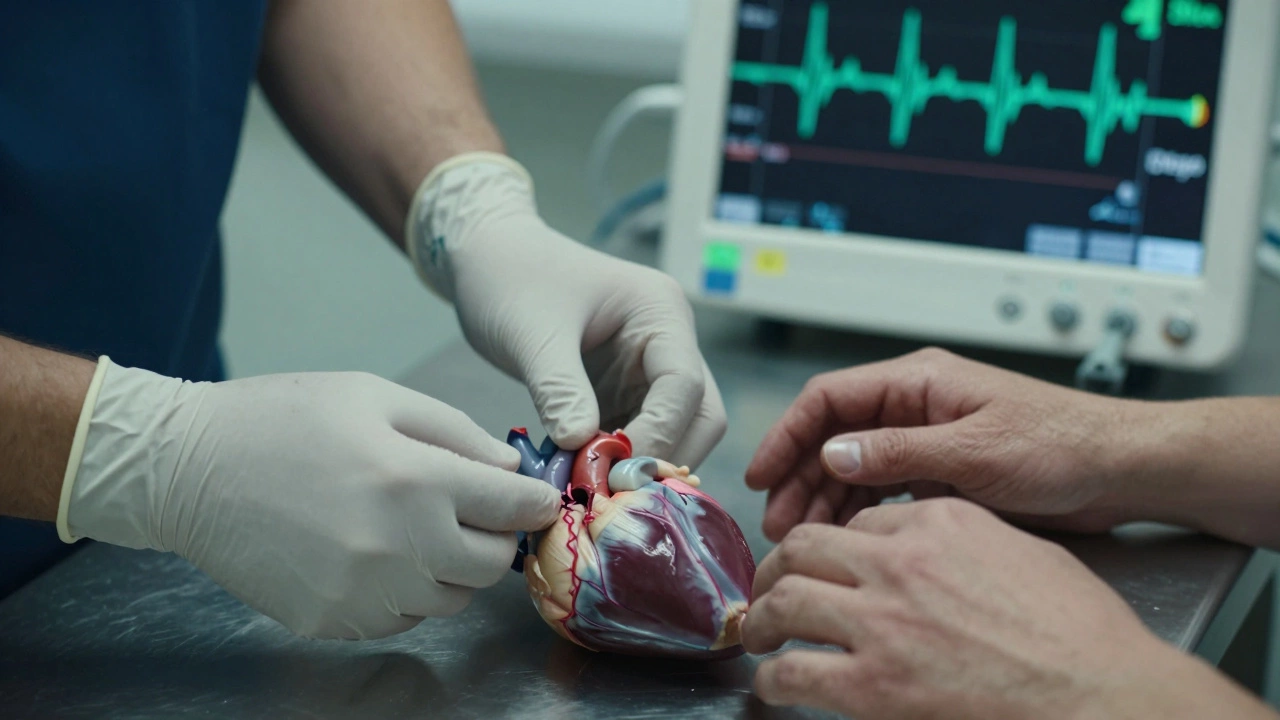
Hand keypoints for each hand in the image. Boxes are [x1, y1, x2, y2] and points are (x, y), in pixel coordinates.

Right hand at [60, 360, 561, 638]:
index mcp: (414, 479)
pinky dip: (404, 594)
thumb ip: (454, 432)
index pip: (512, 509)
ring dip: (449, 569)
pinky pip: (400, 619)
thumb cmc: (282, 419)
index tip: (538, 501)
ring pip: (449, 599)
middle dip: (493, 538)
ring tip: (413, 529)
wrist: (187, 468)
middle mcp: (397, 545)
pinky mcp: (330, 620)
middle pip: (489, 566)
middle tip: (471, 513)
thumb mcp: (375, 396)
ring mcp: (362, 592)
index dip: (534, 504)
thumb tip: (508, 470)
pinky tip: (373, 554)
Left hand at [406, 153, 725, 467]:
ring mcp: (650, 370)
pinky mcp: (624, 393)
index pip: (684, 386)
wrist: (488, 260)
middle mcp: (669, 343)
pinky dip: (616, 465)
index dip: (657, 435)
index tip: (614, 473)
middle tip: (612, 495)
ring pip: (674, 435)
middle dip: (663, 459)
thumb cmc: (511, 277)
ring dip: (640, 468)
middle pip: (698, 418)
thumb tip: (583, 446)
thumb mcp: (532, 333)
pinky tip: (582, 483)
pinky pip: (637, 439)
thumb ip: (559, 389)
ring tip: (592, 494)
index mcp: (661, 313)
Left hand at [742, 499, 1270, 719]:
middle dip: (777, 567)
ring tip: (757, 633)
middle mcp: (900, 562)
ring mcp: (882, 623)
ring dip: (761, 618)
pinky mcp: (875, 685)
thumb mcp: (1024, 554)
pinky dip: (773, 678)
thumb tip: (939, 555)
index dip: (836, 546)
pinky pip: (796, 673)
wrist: (1104, 696)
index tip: (826, 565)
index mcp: (940, 523)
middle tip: (770, 590)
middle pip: (805, 547)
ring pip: (786, 601)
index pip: (860, 522)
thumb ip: (966, 542)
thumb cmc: (1084, 635)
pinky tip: (774, 684)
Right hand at [745, 348, 1150, 540]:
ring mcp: (926, 440)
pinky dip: (860, 514)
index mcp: (919, 381)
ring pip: (854, 468)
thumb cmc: (1061, 444)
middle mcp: (915, 406)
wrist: (1120, 471)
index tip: (761, 473)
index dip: (788, 434)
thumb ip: (899, 452)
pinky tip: (844, 540)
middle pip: (834, 437)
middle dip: (800, 478)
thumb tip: (832, 453)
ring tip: (803, 540)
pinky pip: (883, 491)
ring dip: (825, 501)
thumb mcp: (974, 449)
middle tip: (778, 524)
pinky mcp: (941, 473)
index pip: (830, 398)